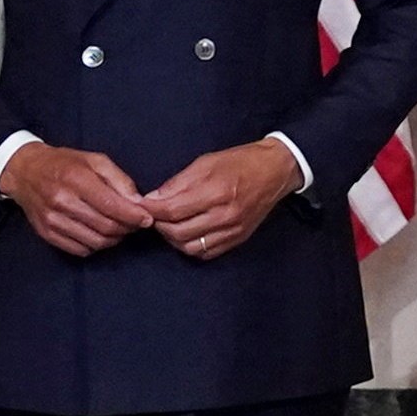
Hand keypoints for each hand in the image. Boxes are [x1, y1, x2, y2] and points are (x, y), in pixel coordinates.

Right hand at [5, 141, 153, 255]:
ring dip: (114, 238)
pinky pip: (80, 250)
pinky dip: (96, 245)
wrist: (26, 172)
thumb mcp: (94, 160)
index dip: (134, 216)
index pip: (112, 206)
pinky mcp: (47, 234)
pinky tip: (99, 233)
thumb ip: (119, 179)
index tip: (147, 218)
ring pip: (96, 242)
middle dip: (127, 228)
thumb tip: (138, 202)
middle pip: (106, 227)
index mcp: (76, 179)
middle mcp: (62, 202)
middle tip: (135, 223)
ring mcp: (53, 220)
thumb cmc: (64, 164)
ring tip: (119, 228)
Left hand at [139, 141, 303, 260]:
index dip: (151, 210)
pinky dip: (190, 246)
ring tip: (169, 225)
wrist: (275, 171)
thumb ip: (178, 183)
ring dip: (173, 238)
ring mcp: (232, 230)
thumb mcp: (205, 162)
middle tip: (153, 215)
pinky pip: (206, 253)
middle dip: (159, 225)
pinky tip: (186, 234)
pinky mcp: (238, 239)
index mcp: (216, 192)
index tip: (141, 205)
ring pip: (190, 247)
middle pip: (178, 232)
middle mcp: (225, 215)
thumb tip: (153, 198)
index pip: (172, 210)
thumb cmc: (240, 162)